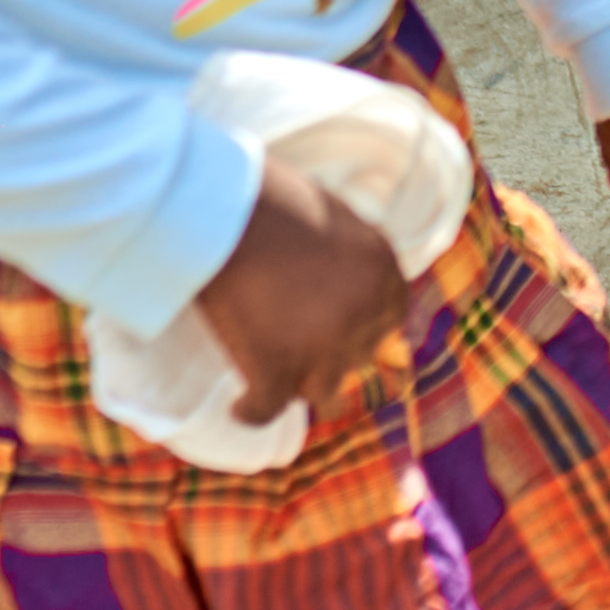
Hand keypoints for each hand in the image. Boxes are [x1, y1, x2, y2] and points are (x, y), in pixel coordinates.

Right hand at [191, 156, 408, 429]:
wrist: (218, 204)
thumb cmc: (266, 199)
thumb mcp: (328, 217)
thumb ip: (348, 257)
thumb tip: (346, 286)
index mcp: (382, 270)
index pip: (391, 317)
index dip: (362, 326)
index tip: (333, 327)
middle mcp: (364, 313)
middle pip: (356, 355)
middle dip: (329, 352)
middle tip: (290, 340)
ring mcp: (323, 346)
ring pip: (321, 389)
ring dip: (298, 383)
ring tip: (268, 375)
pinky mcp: (277, 368)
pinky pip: (266, 410)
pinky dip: (250, 410)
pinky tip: (236, 406)